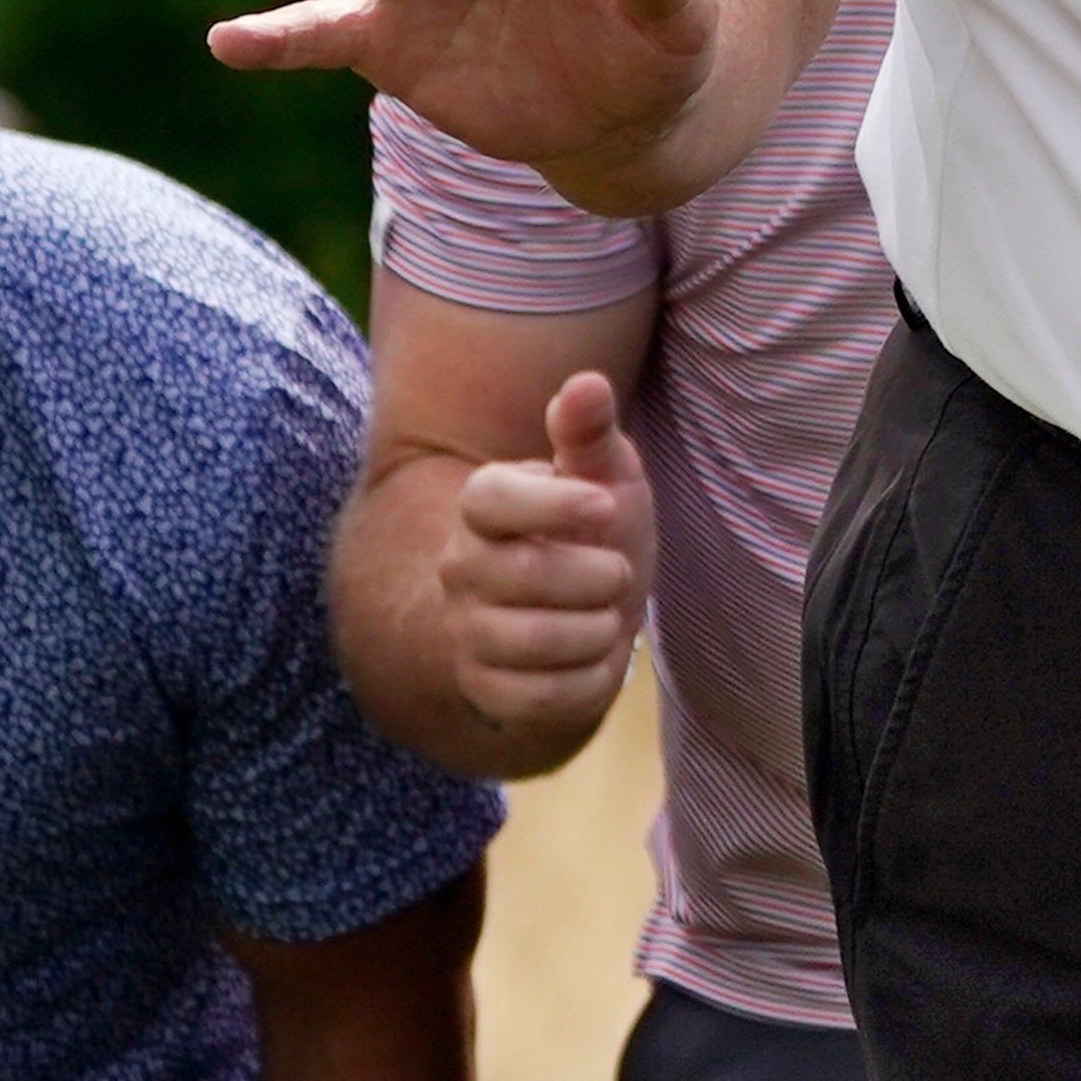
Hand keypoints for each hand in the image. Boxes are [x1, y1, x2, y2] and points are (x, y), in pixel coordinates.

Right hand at [443, 374, 652, 744]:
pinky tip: (598, 660)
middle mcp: (462, 566)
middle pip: (524, 575)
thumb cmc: (595, 529)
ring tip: (607, 616)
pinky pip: (539, 698)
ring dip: (594, 631)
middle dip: (597, 575)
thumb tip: (587, 383)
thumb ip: (589, 432)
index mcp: (484, 505)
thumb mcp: (603, 473)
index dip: (550, 504)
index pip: (489, 499)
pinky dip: (588, 682)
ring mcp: (467, 630)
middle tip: (619, 572)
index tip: (604, 506)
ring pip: (531, 641)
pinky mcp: (485, 687)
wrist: (584, 612)